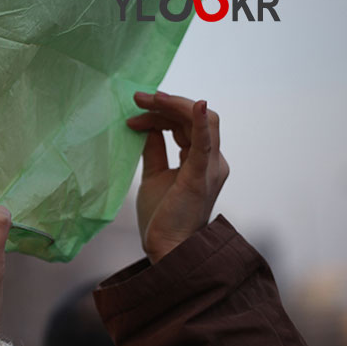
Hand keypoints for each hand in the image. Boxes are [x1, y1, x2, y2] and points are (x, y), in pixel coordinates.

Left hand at [127, 91, 228, 262]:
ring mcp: (210, 168)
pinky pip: (205, 143)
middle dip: (166, 104)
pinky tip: (196, 106)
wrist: (165, 247)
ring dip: (173, 106)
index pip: (186, 125)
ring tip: (147, 100)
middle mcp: (213, 161)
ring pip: (200, 122)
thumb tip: (147, 125)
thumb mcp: (154, 175)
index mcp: (202, 161)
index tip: (133, 114)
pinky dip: (201, 122)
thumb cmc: (162, 216)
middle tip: (138, 98)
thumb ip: (155, 150)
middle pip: (193, 118)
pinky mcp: (201, 176)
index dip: (161, 114)